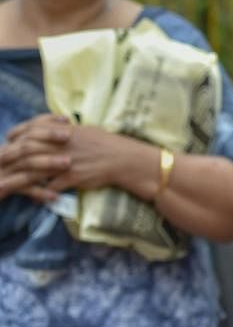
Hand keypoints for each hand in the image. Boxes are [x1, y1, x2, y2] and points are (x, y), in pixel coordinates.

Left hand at [2, 115, 149, 198]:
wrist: (125, 159)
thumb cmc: (107, 143)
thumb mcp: (85, 130)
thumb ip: (65, 130)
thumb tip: (55, 128)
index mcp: (63, 131)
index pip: (31, 130)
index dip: (16, 136)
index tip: (9, 142)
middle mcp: (61, 145)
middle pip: (26, 151)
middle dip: (10, 159)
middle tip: (1, 166)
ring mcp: (65, 162)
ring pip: (33, 171)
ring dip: (18, 181)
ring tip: (7, 188)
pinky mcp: (72, 178)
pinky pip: (51, 187)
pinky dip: (41, 194)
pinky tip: (35, 198)